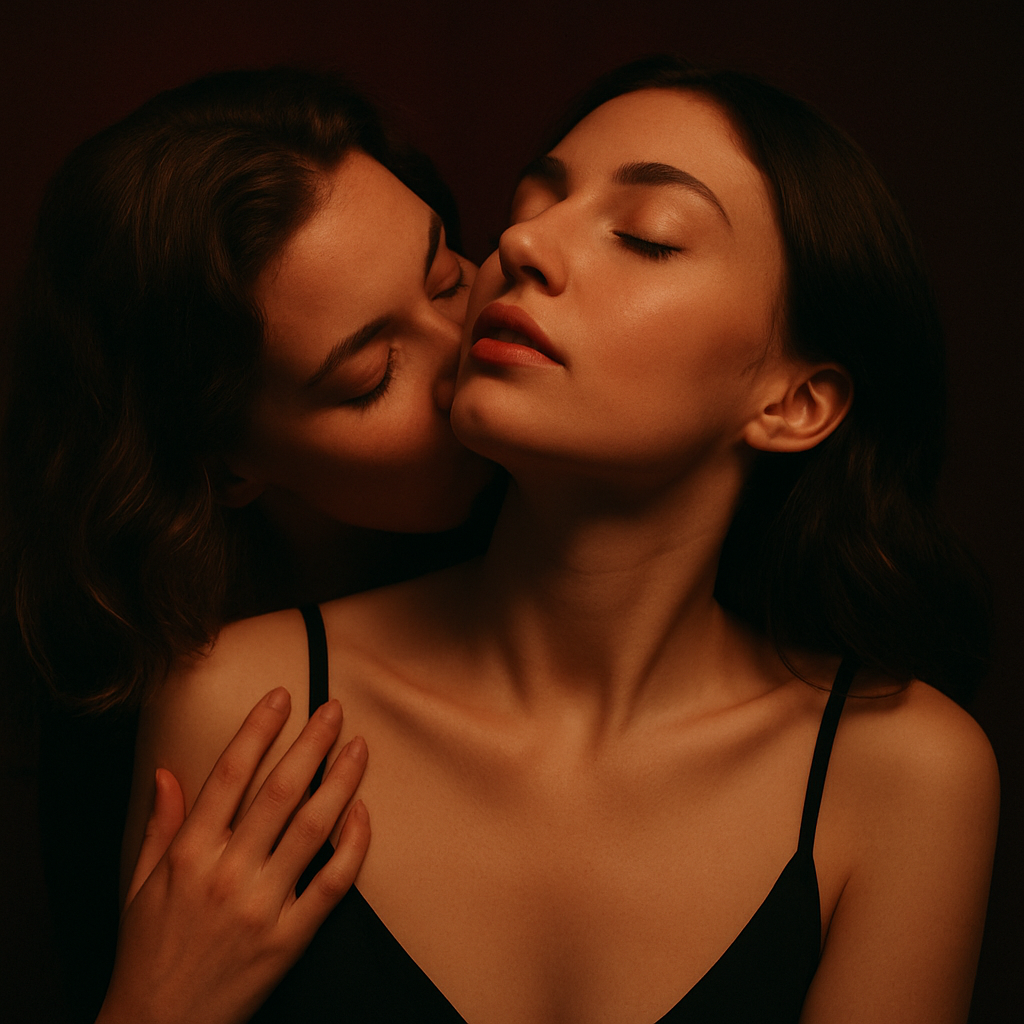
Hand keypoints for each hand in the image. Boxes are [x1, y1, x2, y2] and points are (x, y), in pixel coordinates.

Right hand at [96, 687, 368, 1023]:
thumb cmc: (148, 954)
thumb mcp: (139, 886)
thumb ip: (160, 825)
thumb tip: (167, 771)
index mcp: (188, 854)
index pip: (229, 775)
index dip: (258, 730)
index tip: (281, 697)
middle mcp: (226, 874)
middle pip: (279, 792)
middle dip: (311, 743)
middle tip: (334, 709)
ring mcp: (260, 907)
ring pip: (311, 829)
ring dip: (340, 782)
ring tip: (358, 747)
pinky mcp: (289, 940)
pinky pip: (332, 884)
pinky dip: (353, 846)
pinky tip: (363, 813)